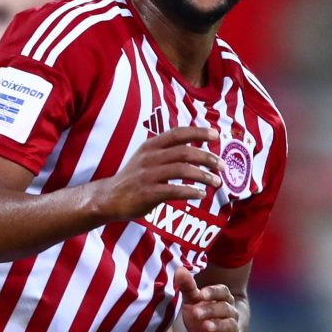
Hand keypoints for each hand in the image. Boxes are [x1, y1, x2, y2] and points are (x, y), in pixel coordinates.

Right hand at [91, 126, 223, 220]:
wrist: (109, 198)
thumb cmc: (134, 178)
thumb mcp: (146, 158)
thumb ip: (167, 151)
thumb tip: (195, 148)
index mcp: (151, 146)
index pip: (178, 134)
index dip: (198, 132)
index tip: (216, 135)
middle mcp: (150, 157)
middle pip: (185, 152)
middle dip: (208, 157)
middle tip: (223, 165)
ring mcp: (148, 175)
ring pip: (182, 170)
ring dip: (204, 176)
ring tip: (217, 182)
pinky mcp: (147, 193)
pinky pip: (174, 190)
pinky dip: (191, 192)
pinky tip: (201, 194)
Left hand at [175, 267, 240, 331]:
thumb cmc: (199, 315)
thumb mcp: (191, 301)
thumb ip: (188, 286)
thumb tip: (180, 269)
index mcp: (222, 299)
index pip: (223, 292)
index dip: (213, 292)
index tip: (200, 294)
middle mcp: (230, 313)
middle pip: (225, 308)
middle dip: (210, 310)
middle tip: (195, 313)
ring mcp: (232, 330)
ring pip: (230, 325)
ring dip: (218, 325)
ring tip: (205, 326)